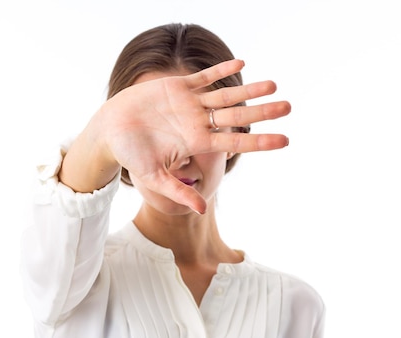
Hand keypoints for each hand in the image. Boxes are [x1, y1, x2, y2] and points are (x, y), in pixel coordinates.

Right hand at [92, 59, 290, 213]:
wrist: (110, 131)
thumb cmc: (130, 156)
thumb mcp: (153, 178)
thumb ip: (178, 191)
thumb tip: (203, 210)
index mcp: (197, 143)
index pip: (235, 142)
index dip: (260, 141)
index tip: (285, 140)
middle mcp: (199, 122)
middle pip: (238, 116)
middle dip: (263, 113)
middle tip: (289, 107)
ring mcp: (190, 104)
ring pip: (226, 96)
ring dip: (250, 90)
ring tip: (274, 85)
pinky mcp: (178, 86)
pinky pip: (205, 78)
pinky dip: (221, 71)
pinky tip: (242, 64)